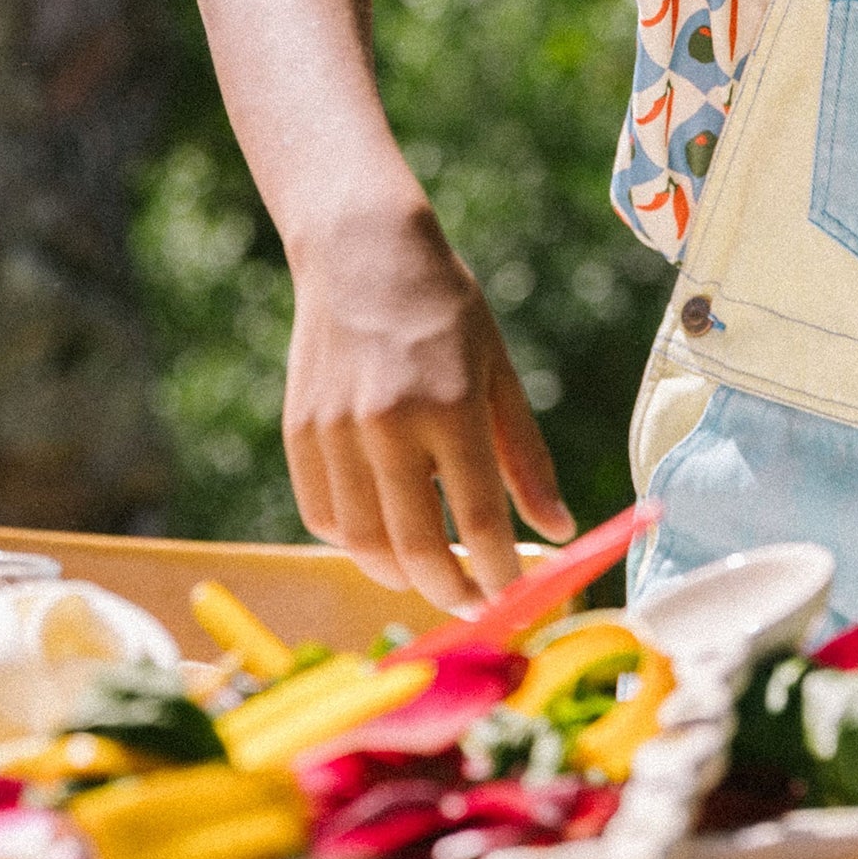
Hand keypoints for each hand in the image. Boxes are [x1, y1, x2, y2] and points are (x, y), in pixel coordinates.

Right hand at [281, 202, 574, 611]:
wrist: (363, 254)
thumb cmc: (447, 311)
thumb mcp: (499, 373)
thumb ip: (526, 457)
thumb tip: (558, 530)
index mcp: (450, 404)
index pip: (478, 517)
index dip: (496, 571)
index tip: (512, 596)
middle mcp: (387, 423)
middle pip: (415, 546)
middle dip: (449, 591)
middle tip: (473, 604)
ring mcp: (335, 430)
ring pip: (363, 544)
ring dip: (401, 576)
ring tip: (432, 576)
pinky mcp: (299, 432)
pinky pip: (322, 516)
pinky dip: (355, 543)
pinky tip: (384, 538)